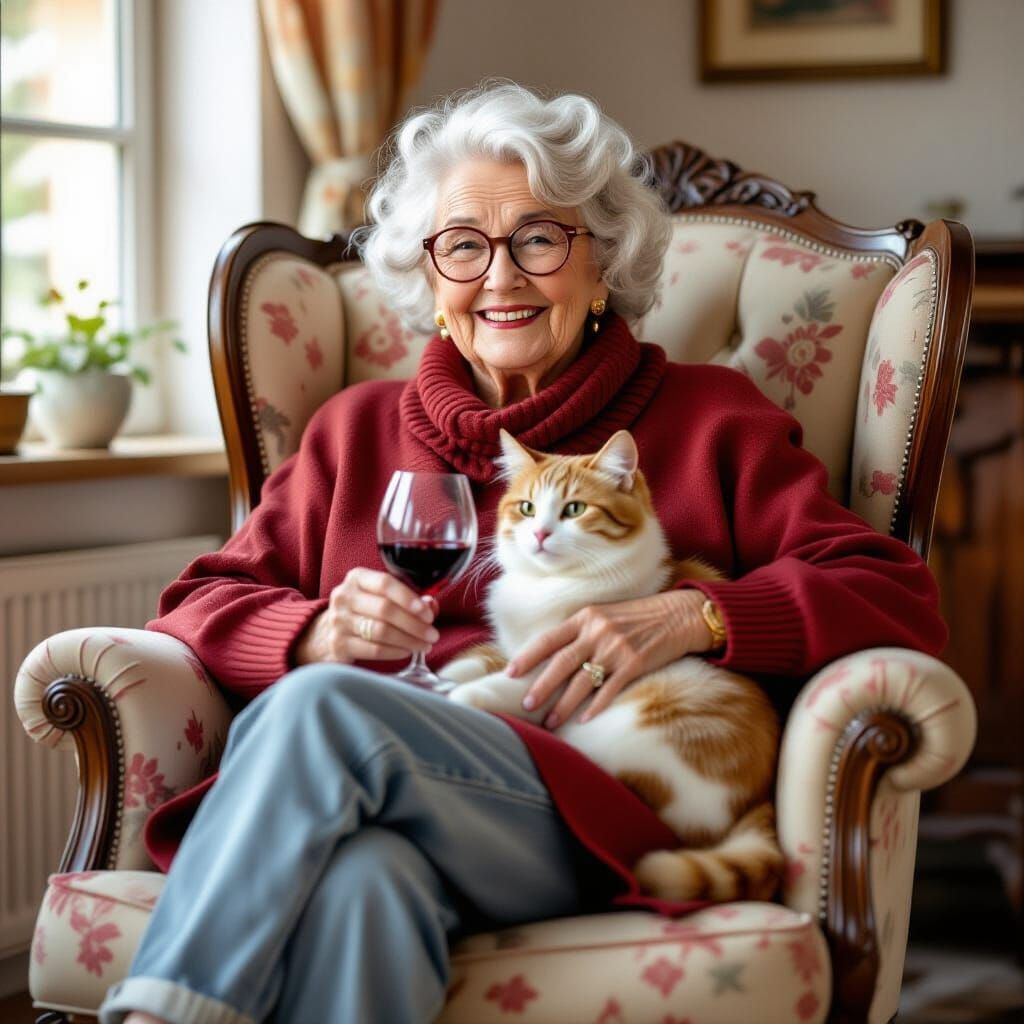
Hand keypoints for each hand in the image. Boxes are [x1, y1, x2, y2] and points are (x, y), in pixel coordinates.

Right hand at [294, 568, 438, 664]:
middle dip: (414, 624)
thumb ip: (406, 598)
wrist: (323, 634)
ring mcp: (339, 621)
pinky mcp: (338, 644)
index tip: (428, 613)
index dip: (409, 598)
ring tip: (424, 645)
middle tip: (432, 634)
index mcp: (357, 578)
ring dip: (408, 640)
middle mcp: (344, 596)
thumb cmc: (361, 611)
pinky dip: (395, 652)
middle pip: (385, 610)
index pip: (385, 583)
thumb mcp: (379, 596)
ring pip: (381, 631)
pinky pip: (373, 649)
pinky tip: (407, 652)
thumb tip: (431, 605)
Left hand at [507, 590, 713, 728]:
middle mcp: (597, 631)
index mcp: (585, 617)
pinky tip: (583, 720)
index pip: (548, 639)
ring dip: (564, 704)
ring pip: (582, 681)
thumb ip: (579, 632)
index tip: (511, 673)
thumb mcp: (604, 615)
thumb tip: (551, 657)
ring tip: (550, 721)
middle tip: (526, 705)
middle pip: (561, 663)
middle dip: (541, 686)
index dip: (527, 657)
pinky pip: (610, 690)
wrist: (677, 615)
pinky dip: (596, 707)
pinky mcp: (635, 664)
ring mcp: (616, 648)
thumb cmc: (636, 617)